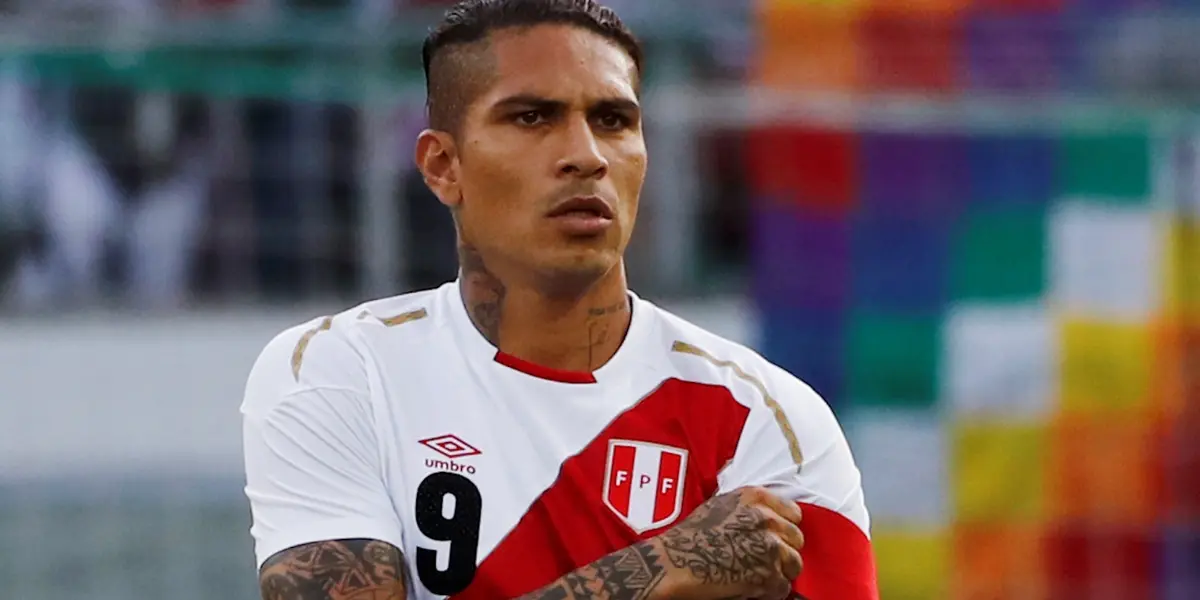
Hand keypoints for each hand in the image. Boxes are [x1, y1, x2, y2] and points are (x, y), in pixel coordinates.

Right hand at [652, 486, 803, 599]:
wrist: (673, 562)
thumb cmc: (689, 536)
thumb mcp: (720, 505)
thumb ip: (748, 507)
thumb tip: (768, 517)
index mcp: (755, 498)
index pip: (793, 513)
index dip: (784, 527)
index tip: (777, 537)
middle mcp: (767, 520)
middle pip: (796, 538)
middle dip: (784, 551)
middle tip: (764, 560)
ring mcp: (770, 548)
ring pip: (795, 564)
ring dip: (780, 572)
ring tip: (760, 576)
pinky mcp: (768, 575)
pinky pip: (783, 587)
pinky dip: (770, 591)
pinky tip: (752, 588)